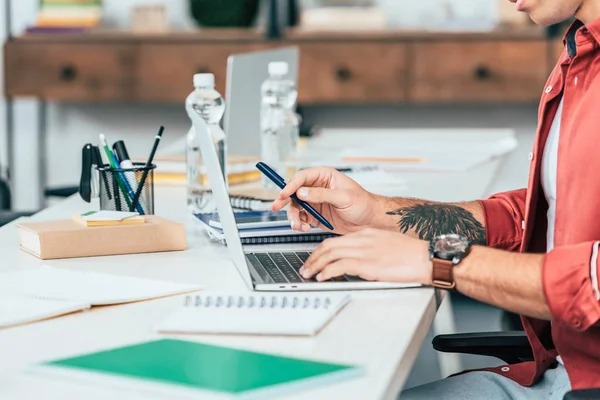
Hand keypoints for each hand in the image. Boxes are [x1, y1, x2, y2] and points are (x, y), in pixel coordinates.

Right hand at [271, 167, 380, 233]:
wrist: (371, 221)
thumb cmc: (363, 203)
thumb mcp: (343, 197)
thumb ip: (322, 194)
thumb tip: (303, 192)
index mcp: (325, 177)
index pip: (302, 177)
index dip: (291, 185)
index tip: (285, 194)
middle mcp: (317, 188)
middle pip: (294, 192)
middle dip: (284, 200)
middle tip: (276, 206)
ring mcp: (315, 203)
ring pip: (296, 207)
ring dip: (293, 216)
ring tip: (297, 225)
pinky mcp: (316, 216)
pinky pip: (301, 219)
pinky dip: (299, 224)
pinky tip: (304, 228)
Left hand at [299, 228, 431, 283]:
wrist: (425, 257)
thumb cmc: (410, 253)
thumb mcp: (386, 244)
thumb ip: (369, 249)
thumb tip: (356, 261)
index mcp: (366, 233)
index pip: (336, 240)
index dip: (321, 249)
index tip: (315, 258)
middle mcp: (362, 239)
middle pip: (328, 245)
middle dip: (313, 257)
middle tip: (305, 267)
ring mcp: (364, 251)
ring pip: (330, 254)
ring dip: (316, 265)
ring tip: (309, 274)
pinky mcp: (367, 263)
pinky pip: (340, 266)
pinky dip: (327, 271)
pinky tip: (322, 277)